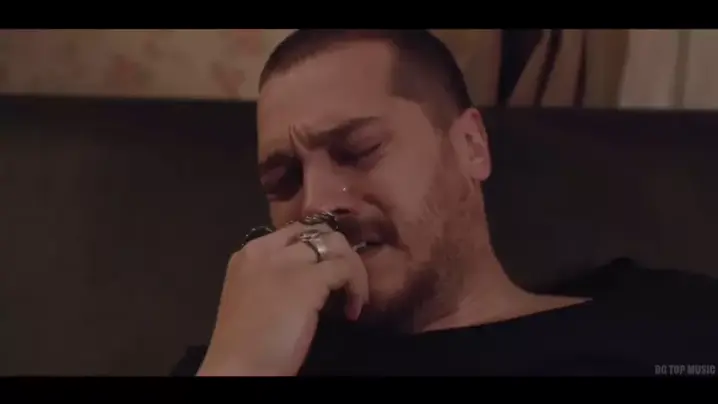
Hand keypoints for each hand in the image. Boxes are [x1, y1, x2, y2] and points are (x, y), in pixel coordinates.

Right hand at [196, 222, 368, 375]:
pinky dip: (357, 287)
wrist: (240, 367)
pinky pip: (346, 268)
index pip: (295, 232)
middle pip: (318, 232)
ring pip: (336, 244)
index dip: (320, 248)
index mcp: (249, 253)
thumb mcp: (256, 295)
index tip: (330, 274)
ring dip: (353, 269)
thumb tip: (312, 272)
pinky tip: (353, 310)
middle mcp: (266, 249)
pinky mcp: (307, 280)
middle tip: (347, 283)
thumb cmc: (246, 342)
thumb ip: (277, 277)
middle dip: (340, 254)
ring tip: (354, 297)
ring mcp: (287, 262)